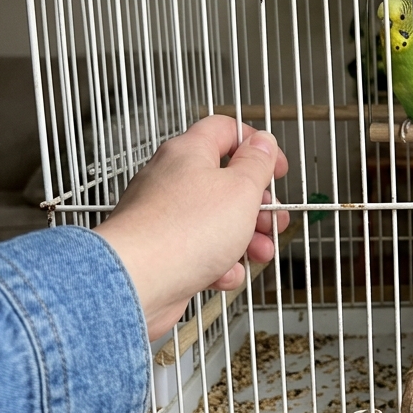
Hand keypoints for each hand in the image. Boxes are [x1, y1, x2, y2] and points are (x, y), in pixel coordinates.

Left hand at [94, 115, 289, 339]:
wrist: (136, 282)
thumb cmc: (182, 231)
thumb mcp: (240, 189)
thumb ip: (257, 163)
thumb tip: (263, 143)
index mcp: (188, 153)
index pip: (225, 131)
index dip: (257, 146)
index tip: (276, 167)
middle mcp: (171, 180)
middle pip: (226, 182)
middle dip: (258, 205)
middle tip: (273, 219)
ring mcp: (163, 217)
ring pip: (216, 221)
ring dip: (246, 238)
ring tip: (259, 253)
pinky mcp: (161, 250)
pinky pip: (199, 251)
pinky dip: (218, 264)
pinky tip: (224, 274)